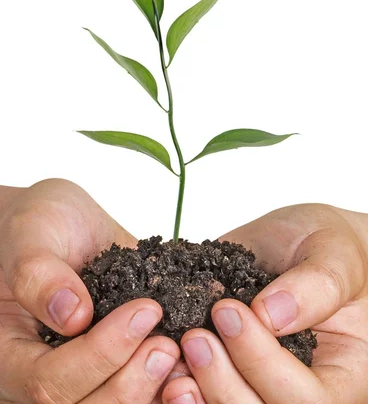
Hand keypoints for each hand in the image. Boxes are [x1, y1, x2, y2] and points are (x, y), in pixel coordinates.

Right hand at [0, 179, 181, 402]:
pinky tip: (191, 360)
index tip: (143, 312)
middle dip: (130, 384)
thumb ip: (39, 273)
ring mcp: (84, 371)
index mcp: (13, 352)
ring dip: (152, 392)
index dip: (99, 356)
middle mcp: (45, 371)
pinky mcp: (116, 361)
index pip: (48, 381)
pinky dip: (167, 385)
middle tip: (167, 345)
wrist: (66, 222)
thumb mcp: (32, 232)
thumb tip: (72, 315)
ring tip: (182, 353)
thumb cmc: (39, 223)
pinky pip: (140, 390)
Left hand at [161, 203, 367, 402]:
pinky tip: (164, 367)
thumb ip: (317, 285)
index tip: (229, 310)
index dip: (263, 363)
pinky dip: (179, 388)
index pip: (307, 399)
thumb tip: (271, 314)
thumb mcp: (335, 253)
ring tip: (174, 352)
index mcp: (338, 373)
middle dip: (223, 384)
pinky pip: (203, 393)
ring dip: (198, 392)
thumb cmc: (328, 245)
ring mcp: (258, 381)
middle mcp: (297, 387)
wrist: (299, 239)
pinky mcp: (226, 367)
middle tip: (196, 337)